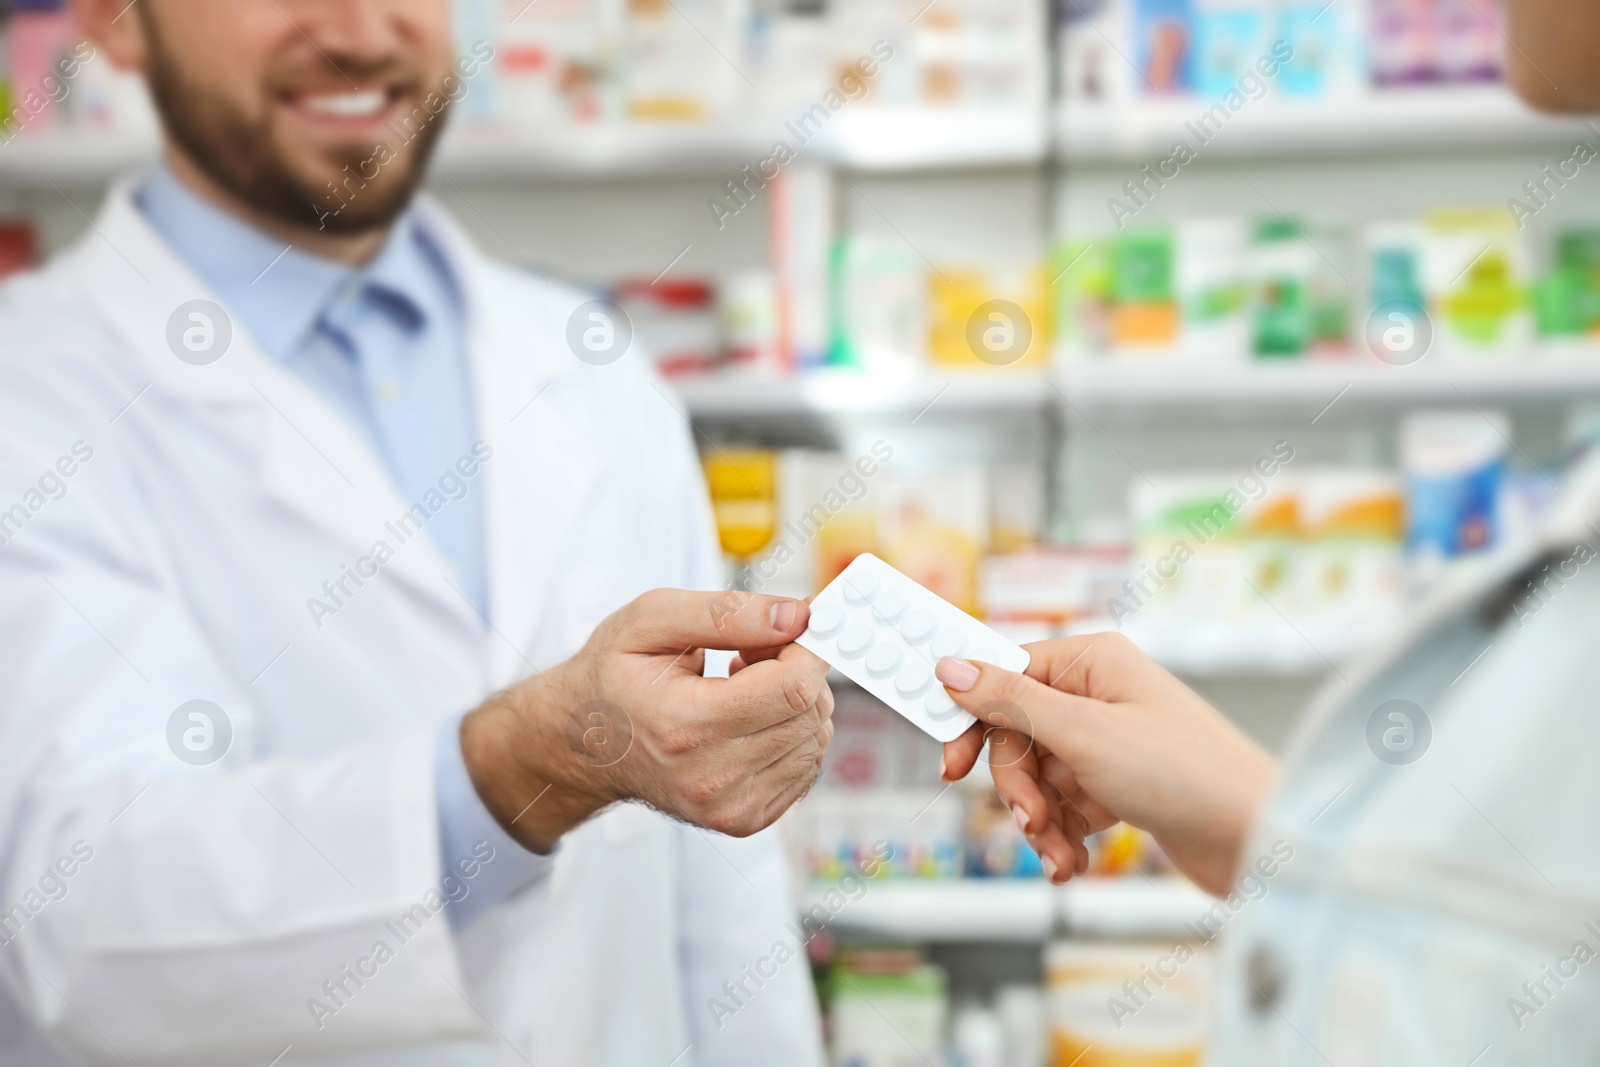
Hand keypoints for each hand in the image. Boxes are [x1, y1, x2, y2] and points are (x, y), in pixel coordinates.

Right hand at [462, 589, 833, 851]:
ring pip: (814, 741)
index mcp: (685, 725)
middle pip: (809, 714)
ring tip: (743, 688)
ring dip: (795, 704)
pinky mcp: (744, 820)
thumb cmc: (614, 675)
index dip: (804, 648)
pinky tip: (748, 719)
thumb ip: (727, 612)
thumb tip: (798, 615)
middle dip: (798, 671)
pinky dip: (790, 735)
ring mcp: (729, 808)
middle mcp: (710, 778)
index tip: (789, 627)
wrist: (584, 744)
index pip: (793, 687)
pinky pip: (805, 767)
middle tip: (751, 654)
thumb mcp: (651, 619)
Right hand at [936, 632, 1276, 894]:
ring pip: (1038, 779)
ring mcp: (1110, 742)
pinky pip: (1066, 807)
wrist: (1259, 841)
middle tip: (1031, 819)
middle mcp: (1100, 696)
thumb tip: (951, 666)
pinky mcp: (1120, 785)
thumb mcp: (1083, 735)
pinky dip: (1064, 838)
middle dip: (1018, 787)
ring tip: (1061, 854)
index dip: (975, 720)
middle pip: (1017, 736)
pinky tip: (1076, 863)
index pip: (1005, 676)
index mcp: (1092, 662)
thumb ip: (1010, 701)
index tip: (952, 764)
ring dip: (1041, 822)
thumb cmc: (1187, 774)